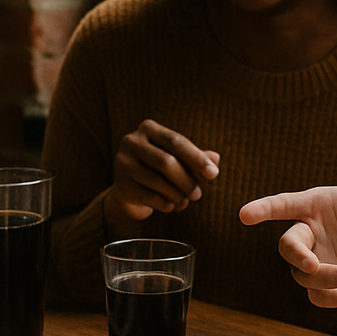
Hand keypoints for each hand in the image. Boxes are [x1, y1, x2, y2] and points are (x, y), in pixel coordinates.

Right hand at [106, 119, 221, 230]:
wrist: (129, 190)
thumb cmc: (159, 170)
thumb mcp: (178, 159)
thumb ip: (197, 158)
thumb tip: (215, 159)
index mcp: (148, 129)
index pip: (175, 141)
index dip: (196, 158)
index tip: (214, 174)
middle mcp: (132, 142)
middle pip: (166, 162)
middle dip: (187, 181)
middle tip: (198, 195)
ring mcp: (123, 163)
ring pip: (158, 182)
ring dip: (177, 195)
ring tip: (184, 202)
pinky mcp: (121, 185)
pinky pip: (150, 197)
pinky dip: (165, 204)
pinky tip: (171, 206)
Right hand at [239, 130, 336, 306]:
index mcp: (315, 206)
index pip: (283, 205)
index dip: (263, 209)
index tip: (245, 215)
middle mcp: (311, 233)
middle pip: (287, 246)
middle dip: (298, 256)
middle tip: (313, 265)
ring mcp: (317, 261)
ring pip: (303, 276)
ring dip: (327, 279)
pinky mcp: (326, 286)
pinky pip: (318, 297)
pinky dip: (336, 298)